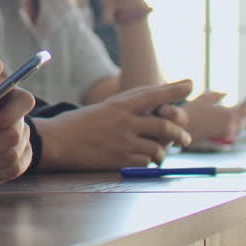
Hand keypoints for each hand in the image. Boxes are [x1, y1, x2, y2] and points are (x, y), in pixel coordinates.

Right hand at [36, 80, 193, 169]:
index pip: (154, 94)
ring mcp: (123, 142)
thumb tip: (155, 110)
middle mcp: (125, 121)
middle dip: (180, 134)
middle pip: (165, 126)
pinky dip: (148, 161)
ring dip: (163, 152)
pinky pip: (145, 162)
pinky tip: (142, 159)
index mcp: (120, 104)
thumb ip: (128, 108)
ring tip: (160, 153)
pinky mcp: (120, 160)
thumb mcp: (103, 108)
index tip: (189, 84)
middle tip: (185, 138)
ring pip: (158, 148)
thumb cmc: (77, 124)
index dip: (174, 89)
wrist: (56, 141)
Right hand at [183, 91, 245, 143]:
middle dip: (242, 115)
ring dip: (236, 123)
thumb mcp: (204, 98)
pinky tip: (218, 124)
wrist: (178, 131)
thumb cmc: (191, 113)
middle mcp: (231, 127)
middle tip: (237, 108)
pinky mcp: (219, 142)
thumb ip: (217, 95)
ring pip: (238, 129)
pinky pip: (230, 135)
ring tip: (226, 116)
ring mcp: (226, 136)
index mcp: (230, 115)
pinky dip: (228, 129)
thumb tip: (225, 94)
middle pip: (245, 121)